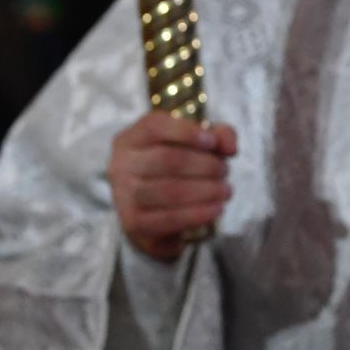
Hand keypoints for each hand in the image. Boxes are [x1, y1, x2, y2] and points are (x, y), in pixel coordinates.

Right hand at [108, 111, 238, 261]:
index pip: (154, 126)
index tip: (212, 142)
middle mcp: (120, 165)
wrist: (150, 215)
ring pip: (170, 190)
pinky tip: (216, 209)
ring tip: (225, 191)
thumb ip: (215, 136)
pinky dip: (199, 213)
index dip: (185, 132)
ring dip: (206, 191)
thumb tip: (229, 146)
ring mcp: (124, 195)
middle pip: (167, 159)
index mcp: (130, 139)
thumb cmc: (171, 173)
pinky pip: (170, 218)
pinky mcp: (134, 222)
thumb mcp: (190, 147)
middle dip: (205, 165)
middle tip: (224, 171)